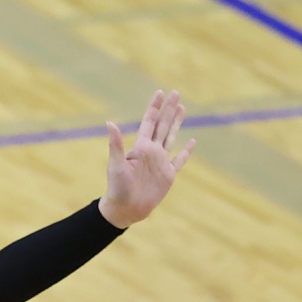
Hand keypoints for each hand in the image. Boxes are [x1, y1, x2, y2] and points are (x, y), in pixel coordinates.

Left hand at [98, 90, 194, 226]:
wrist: (125, 209)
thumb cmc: (117, 188)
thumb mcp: (116, 164)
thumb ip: (116, 144)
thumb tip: (109, 123)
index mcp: (140, 147)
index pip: (149, 122)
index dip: (155, 107)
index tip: (160, 92)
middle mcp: (152, 151)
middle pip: (163, 125)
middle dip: (170, 109)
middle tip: (176, 93)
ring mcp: (161, 162)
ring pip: (172, 137)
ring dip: (177, 123)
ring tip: (183, 108)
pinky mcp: (168, 175)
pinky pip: (180, 160)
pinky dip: (187, 151)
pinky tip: (192, 142)